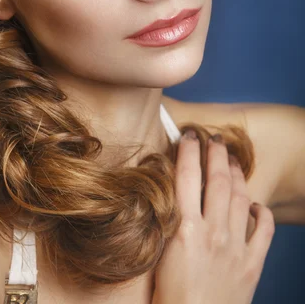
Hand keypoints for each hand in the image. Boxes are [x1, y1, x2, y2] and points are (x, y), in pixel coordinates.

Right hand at [152, 131, 274, 303]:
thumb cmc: (169, 296)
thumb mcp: (160, 252)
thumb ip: (168, 220)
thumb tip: (172, 192)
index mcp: (186, 228)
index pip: (187, 176)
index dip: (188, 151)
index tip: (189, 136)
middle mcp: (213, 232)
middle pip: (217, 181)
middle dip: (216, 154)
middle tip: (214, 138)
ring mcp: (236, 247)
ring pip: (241, 198)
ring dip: (237, 175)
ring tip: (232, 160)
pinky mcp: (252, 264)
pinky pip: (265, 230)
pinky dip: (263, 212)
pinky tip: (255, 204)